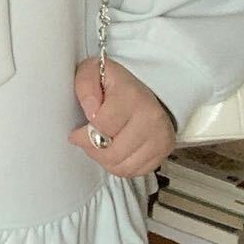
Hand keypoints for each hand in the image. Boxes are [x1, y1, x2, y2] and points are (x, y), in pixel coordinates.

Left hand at [67, 56, 175, 178]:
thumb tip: (90, 110)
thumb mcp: (93, 71)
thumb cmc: (116, 84)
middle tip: (87, 139)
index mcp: (132, 96)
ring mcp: (160, 137)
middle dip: (92, 148)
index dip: (83, 132)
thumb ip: (85, 85)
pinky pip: (133, 171)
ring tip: (100, 144)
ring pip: (121, 166)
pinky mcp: (163, 152)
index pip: (101, 126)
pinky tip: (115, 151)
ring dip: (103, 159)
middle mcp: (151, 118)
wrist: (146, 88)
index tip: (79, 129)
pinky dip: (119, 166)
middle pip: (111, 152)